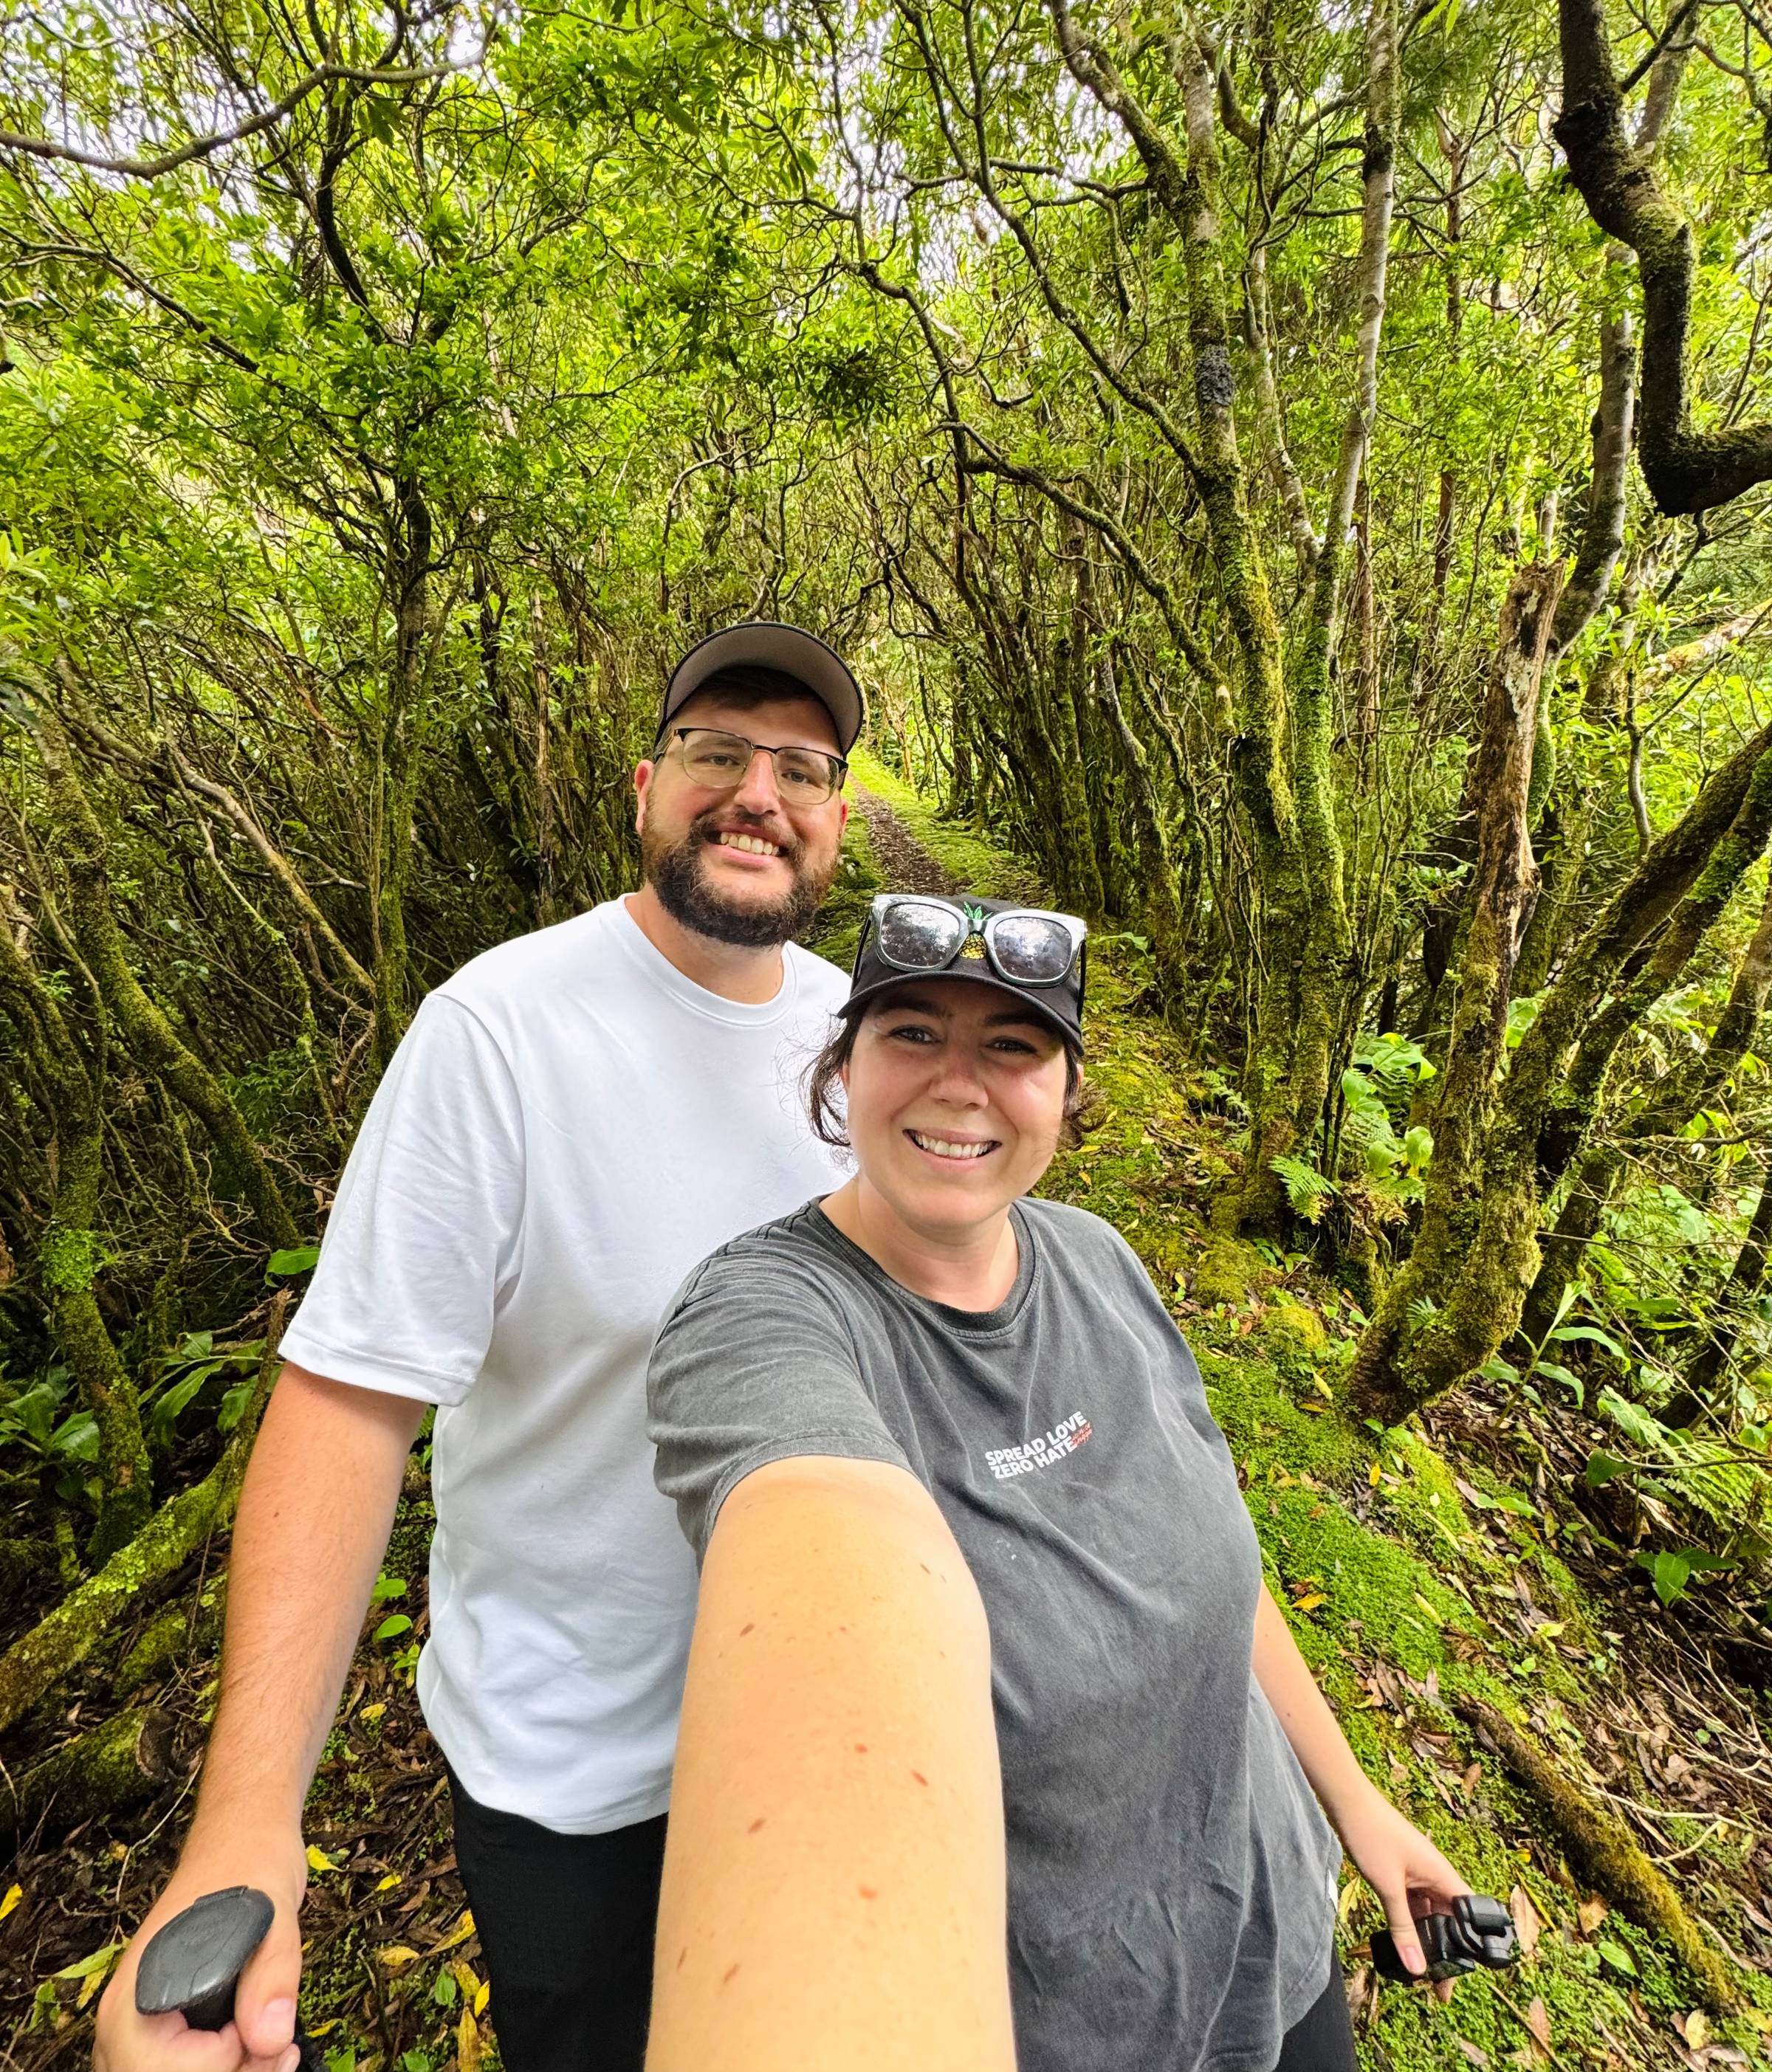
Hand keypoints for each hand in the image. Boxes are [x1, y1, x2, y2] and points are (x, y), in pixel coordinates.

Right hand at [94, 1827, 307, 2071]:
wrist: (241, 1836)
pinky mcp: (158, 2027)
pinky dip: (217, 2068)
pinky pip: (173, 2068)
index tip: (260, 2029)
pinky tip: (255, 2046)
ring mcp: (137, 2025)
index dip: (224, 2061)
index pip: (164, 2071)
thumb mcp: (275, 1915)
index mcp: (138, 1993)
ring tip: (272, 2047)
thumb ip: (272, 1978)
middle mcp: (123, 2019)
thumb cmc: (250, 1863)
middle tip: (277, 2049)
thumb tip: (270, 2039)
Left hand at [1334, 1786, 1471, 2004]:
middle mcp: (1437, 1876)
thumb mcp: (1388, 1888)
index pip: (1471, 1918)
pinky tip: (1404, 1943)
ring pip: (1432, 1914)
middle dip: (1447, 1951)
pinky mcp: (1404, 1874)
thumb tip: (1418, 1969)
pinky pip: (1415, 1905)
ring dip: (1428, 1939)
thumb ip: (1403, 1928)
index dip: (1471, 1947)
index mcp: (1443, 1876)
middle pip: (1452, 1921)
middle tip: (1438, 1985)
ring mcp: (1420, 1874)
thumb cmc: (1371, 1836)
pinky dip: (1412, 1924)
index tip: (1461, 1974)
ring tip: (1421, 1970)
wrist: (1347, 1803)